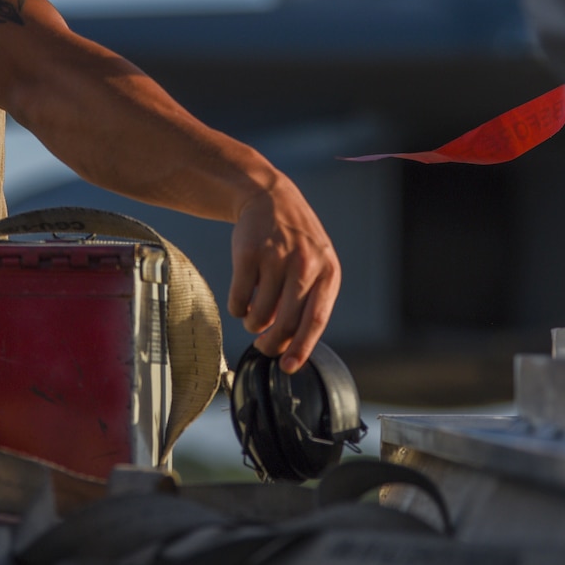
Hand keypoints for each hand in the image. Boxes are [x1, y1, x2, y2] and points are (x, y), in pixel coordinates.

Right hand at [227, 178, 340, 372]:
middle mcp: (305, 265)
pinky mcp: (249, 253)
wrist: (271, 198)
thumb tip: (289, 345)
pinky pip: (239, 298)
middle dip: (271, 343)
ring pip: (260, 314)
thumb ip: (308, 301)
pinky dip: (237, 308)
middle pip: (287, 322)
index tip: (288, 366)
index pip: (316, 319)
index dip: (301, 347)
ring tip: (253, 318)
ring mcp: (276, 257)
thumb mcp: (315, 266)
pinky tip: (241, 302)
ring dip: (253, 324)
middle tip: (263, 347)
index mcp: (327, 272)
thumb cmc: (295, 243)